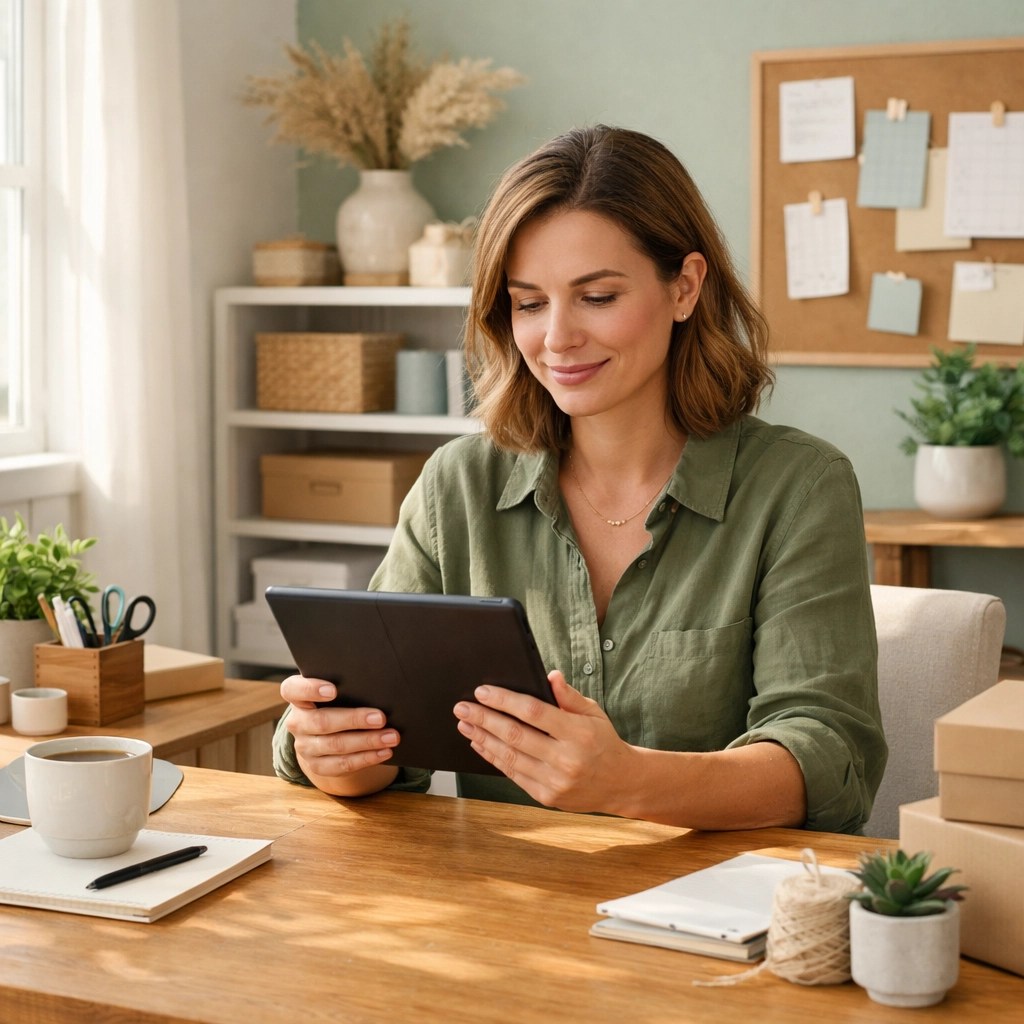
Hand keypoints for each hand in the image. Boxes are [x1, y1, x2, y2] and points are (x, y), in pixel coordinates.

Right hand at [280, 674, 399, 792]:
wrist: (328, 731)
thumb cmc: (338, 700)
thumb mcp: (338, 689)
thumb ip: (348, 684)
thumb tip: (379, 684)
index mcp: (298, 697)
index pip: (293, 690)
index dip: (310, 689)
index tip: (333, 690)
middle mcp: (297, 722)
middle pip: (322, 721)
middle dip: (354, 719)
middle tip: (381, 718)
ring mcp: (305, 746)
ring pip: (335, 745)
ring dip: (367, 741)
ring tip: (391, 737)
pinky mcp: (317, 766)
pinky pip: (342, 764)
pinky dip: (366, 758)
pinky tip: (384, 752)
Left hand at [452, 671, 637, 813]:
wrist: (621, 784)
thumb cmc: (604, 742)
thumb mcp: (593, 713)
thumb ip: (569, 696)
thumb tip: (549, 675)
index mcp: (578, 733)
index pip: (533, 712)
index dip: (504, 700)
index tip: (482, 691)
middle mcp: (565, 759)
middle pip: (515, 735)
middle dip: (484, 719)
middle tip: (462, 707)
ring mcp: (555, 781)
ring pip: (509, 757)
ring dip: (483, 739)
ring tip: (465, 725)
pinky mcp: (546, 797)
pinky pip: (513, 775)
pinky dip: (493, 758)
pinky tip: (480, 744)